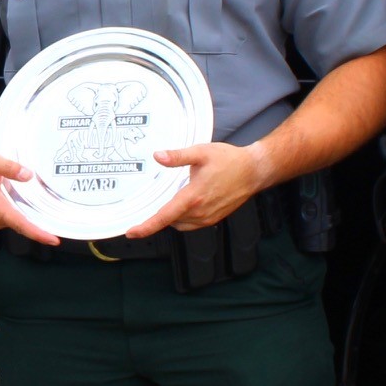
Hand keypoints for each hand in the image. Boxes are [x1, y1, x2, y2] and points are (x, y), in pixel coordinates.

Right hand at [0, 148, 59, 244]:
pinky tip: (25, 206)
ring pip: (16, 223)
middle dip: (40, 227)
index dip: (37, 233)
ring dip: (29, 219)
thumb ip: (9, 167)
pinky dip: (21, 216)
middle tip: (59, 225)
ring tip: (43, 210)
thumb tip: (27, 175)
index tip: (52, 239)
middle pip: (21, 226)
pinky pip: (11, 220)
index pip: (19, 223)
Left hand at [123, 140, 266, 238]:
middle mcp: (200, 212)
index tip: (132, 232)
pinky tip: (188, 201)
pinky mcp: (214, 219)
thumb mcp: (201, 152)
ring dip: (173, 215)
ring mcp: (208, 218)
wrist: (254, 171)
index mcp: (194, 196)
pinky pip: (191, 224)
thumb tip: (158, 156)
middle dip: (160, 213)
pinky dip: (183, 217)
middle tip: (158, 196)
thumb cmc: (229, 160)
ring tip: (178, 195)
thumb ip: (177, 156)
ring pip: (180, 224)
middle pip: (170, 221)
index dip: (146, 227)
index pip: (164, 216)